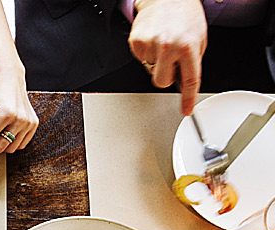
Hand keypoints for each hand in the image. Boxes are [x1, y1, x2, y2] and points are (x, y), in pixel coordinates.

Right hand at [128, 0, 206, 114]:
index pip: (189, 80)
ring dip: (156, 60)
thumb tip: (184, 81)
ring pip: (150, 69)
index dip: (187, 98)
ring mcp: (150, 45)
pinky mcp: (136, 42)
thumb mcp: (199, 38)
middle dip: (165, 76)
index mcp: (188, 47)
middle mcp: (168, 47)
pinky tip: (153, 39)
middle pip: (161, 82)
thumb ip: (192, 61)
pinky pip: (140, 59)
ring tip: (163, 43)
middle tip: (169, 63)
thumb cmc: (184, 15)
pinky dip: (146, 52)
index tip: (185, 110)